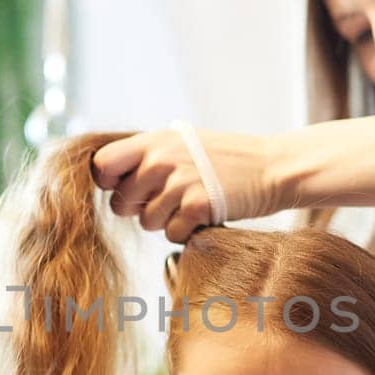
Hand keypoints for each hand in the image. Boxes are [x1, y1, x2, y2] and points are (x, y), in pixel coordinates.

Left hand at [90, 126, 283, 242]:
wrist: (273, 166)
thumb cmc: (226, 158)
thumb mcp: (183, 142)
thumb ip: (147, 154)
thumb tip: (106, 175)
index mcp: (154, 140)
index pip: (102, 164)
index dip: (108, 182)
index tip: (124, 187)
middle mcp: (161, 159)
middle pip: (121, 202)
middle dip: (140, 208)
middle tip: (169, 200)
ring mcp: (179, 183)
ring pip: (146, 223)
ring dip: (166, 221)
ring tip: (191, 203)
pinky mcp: (197, 207)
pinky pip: (172, 234)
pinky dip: (187, 231)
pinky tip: (205, 213)